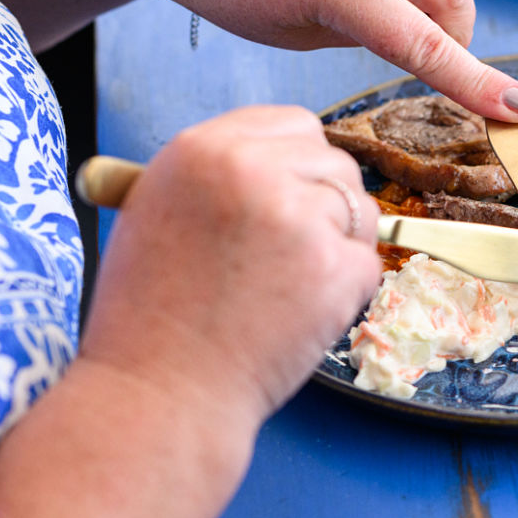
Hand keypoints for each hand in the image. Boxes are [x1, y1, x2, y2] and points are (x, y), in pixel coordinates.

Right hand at [77, 106, 382, 429]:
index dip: (295, 163)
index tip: (286, 197)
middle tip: (287, 255)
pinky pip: (367, 263)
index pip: (290, 123)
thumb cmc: (149, 318)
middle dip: (323, 205)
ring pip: (359, 210)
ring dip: (337, 245)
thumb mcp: (158, 213)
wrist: (159, 394)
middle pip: (333, 161)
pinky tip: (298, 314)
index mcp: (200, 149)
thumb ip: (217, 176)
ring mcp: (298, 218)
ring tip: (283, 288)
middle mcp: (251, 171)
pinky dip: (345, 291)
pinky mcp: (335, 268)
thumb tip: (277, 162)